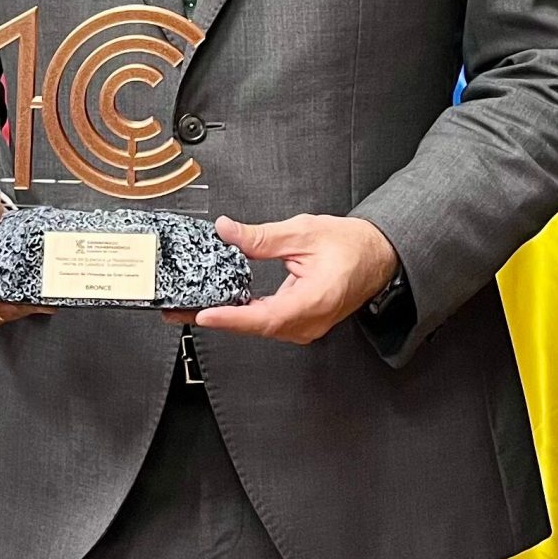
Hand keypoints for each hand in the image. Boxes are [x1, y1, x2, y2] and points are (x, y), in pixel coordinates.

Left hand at [182, 215, 397, 344]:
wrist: (378, 256)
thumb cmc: (351, 246)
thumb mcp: (303, 232)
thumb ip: (262, 236)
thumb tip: (227, 231)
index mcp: (314, 301)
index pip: (266, 317)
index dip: (232, 318)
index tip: (204, 315)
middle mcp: (309, 322)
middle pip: (256, 326)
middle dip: (216, 318)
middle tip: (179, 310)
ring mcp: (305, 327)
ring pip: (259, 327)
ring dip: (226, 317)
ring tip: (191, 308)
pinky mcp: (301, 323)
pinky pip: (267, 323)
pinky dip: (242, 314)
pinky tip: (222, 304)